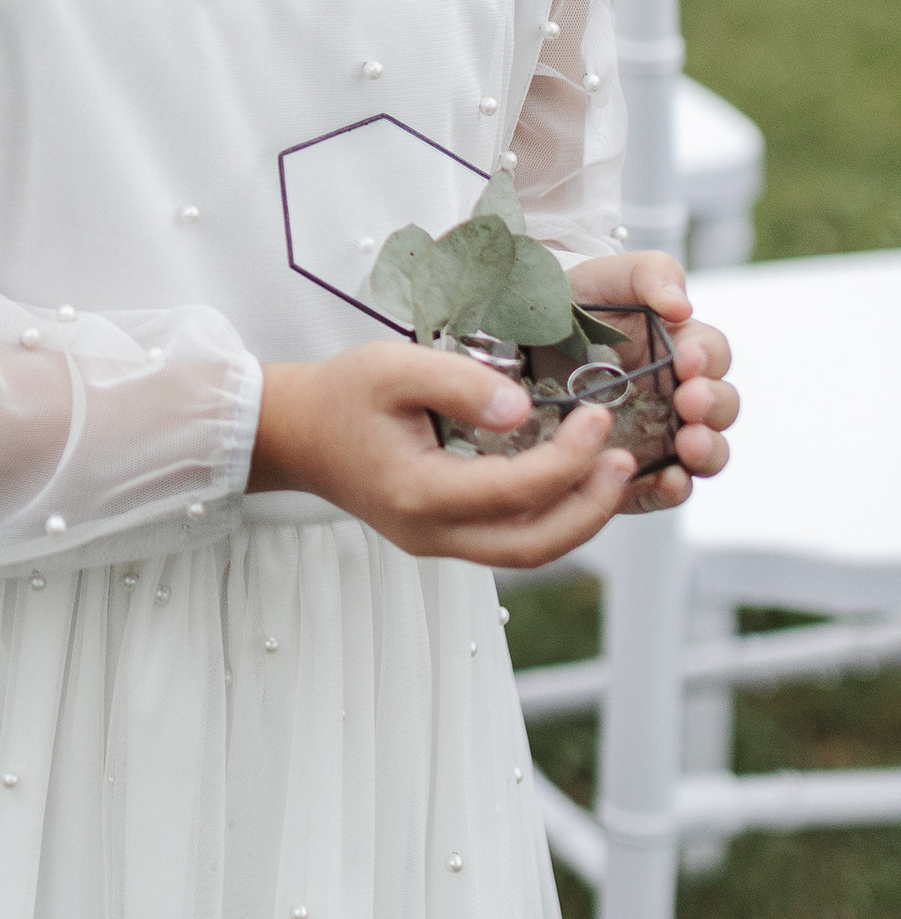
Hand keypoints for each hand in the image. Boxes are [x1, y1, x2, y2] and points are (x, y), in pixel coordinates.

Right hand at [252, 336, 637, 567]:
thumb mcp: (393, 367)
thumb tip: (525, 408)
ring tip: (612, 472)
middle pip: (533, 546)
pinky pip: (511, 540)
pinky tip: (573, 481)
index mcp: (419, 493)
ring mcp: (436, 543)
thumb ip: (459, 382)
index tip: (596, 415)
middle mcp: (431, 533)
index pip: (515, 489)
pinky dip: (552, 517)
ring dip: (578, 518)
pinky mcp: (443, 537)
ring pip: (526, 551)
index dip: (568, 458)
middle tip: (624, 460)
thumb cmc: (341, 395)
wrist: (294, 434)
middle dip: (590, 507)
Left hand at [562, 249, 737, 516]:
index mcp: (682, 348)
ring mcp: (660, 435)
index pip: (712, 354)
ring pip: (704, 452)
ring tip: (689, 443)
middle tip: (689, 399)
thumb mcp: (608, 277)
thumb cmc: (576, 302)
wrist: (521, 336)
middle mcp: (678, 395)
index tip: (687, 358)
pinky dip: (673, 487)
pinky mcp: (633, 469)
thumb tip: (681, 305)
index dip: (707, 358)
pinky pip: (663, 487)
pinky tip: (667, 480)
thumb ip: (650, 274)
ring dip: (706, 450)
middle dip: (712, 404)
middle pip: (720, 407)